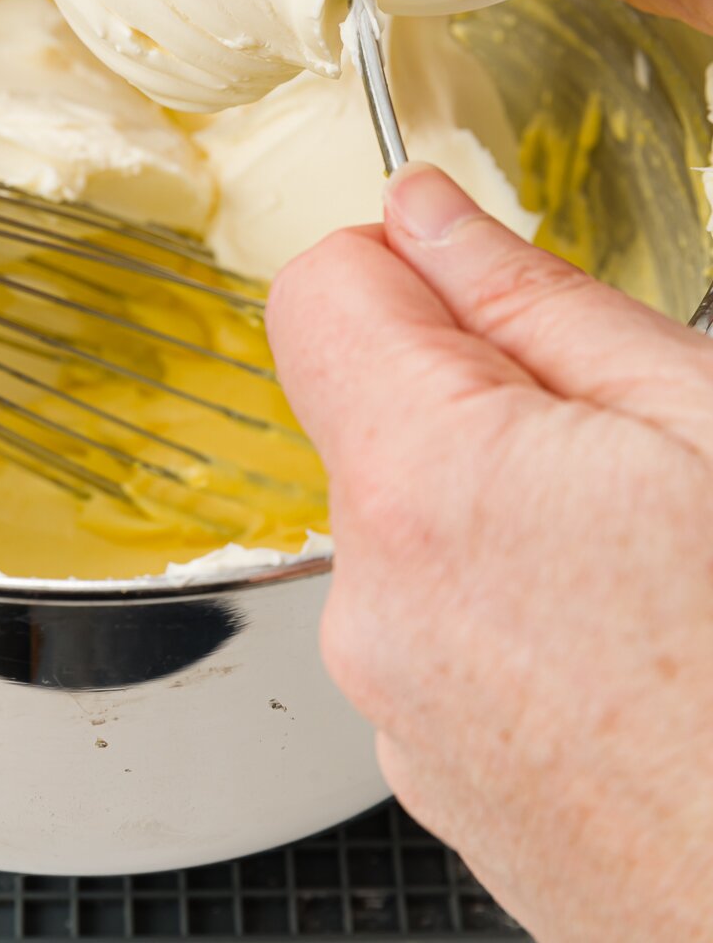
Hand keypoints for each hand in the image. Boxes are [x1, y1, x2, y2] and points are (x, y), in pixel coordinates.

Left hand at [267, 164, 712, 941]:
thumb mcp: (702, 421)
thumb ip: (534, 301)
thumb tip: (426, 214)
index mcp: (425, 487)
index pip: (317, 293)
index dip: (407, 267)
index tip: (490, 290)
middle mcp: (375, 605)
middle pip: (372, 418)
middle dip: (481, 401)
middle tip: (629, 458)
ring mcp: (398, 707)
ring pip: (412, 529)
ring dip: (501, 513)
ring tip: (644, 574)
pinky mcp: (435, 777)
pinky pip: (437, 634)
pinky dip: (509, 612)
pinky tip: (628, 656)